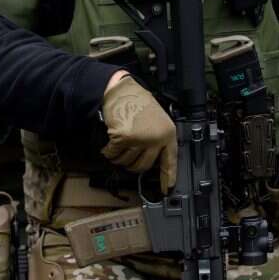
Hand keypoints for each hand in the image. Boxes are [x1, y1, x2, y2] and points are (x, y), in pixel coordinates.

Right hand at [100, 73, 176, 190]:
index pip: (170, 161)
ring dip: (119, 158)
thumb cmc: (137, 102)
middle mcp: (156, 138)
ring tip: (117, 145)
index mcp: (168, 134)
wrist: (122, 90)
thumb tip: (152, 160)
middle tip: (126, 158)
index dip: (168, 177)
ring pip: (127, 162)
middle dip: (132, 165)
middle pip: (143, 166)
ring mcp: (140, 139)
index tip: (167, 189)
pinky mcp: (124, 138)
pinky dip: (108, 151)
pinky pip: (114, 154)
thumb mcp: (156, 120)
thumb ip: (157, 139)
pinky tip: (109, 144)